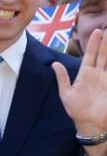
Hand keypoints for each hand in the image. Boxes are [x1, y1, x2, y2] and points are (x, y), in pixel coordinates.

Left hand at [53, 28, 106, 155]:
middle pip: (103, 55)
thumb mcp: (66, 93)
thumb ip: (62, 78)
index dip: (94, 43)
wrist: (89, 124)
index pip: (90, 55)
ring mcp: (106, 80)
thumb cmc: (76, 110)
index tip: (98, 31)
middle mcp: (97, 75)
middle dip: (106, 43)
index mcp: (85, 74)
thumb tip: (54, 63)